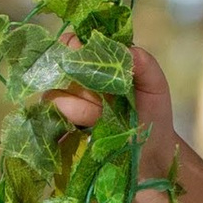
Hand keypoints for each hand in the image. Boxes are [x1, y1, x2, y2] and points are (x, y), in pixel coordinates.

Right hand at [45, 42, 182, 202]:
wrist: (151, 159)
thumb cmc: (152, 118)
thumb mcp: (154, 88)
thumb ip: (144, 64)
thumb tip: (124, 49)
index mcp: (95, 67)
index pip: (71, 44)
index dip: (75, 47)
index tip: (87, 56)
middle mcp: (75, 84)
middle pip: (57, 69)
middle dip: (81, 83)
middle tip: (103, 100)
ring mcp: (65, 109)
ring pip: (53, 97)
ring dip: (79, 109)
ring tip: (102, 120)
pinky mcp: (59, 134)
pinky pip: (48, 125)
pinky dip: (65, 129)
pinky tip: (85, 134)